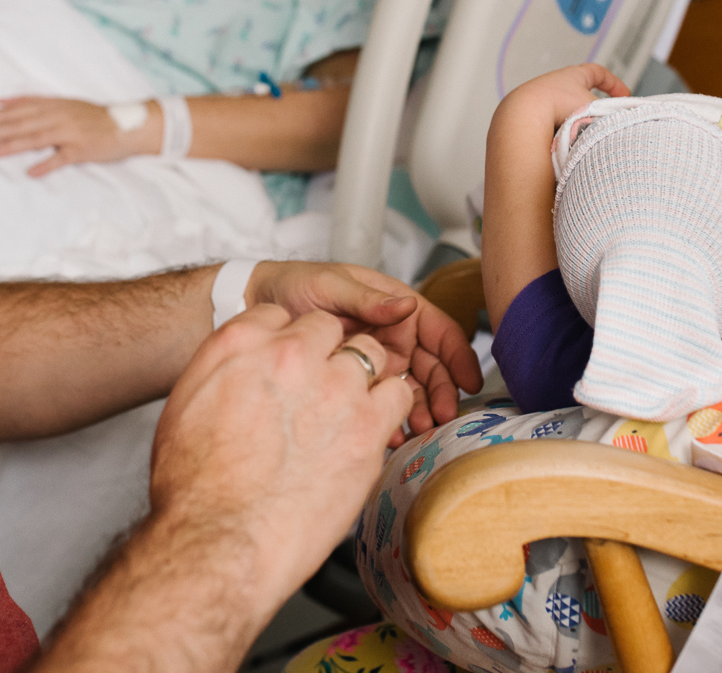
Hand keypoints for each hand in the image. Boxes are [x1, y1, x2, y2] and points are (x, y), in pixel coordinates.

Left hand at [0, 97, 157, 175]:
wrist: (127, 125)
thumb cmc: (91, 116)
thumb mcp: (62, 102)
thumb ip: (31, 101)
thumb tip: (0, 101)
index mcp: (50, 105)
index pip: (12, 111)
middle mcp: (56, 116)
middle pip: (17, 124)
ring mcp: (69, 133)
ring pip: (33, 139)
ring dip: (8, 146)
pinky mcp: (82, 149)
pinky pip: (61, 158)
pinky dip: (47, 165)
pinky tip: (31, 172)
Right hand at [151, 307, 414, 597]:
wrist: (221, 539)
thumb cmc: (194, 487)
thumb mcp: (185, 406)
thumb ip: (219, 368)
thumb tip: (246, 362)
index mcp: (241, 344)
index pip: (279, 316)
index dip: (286, 344)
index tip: (288, 368)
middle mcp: (291, 354)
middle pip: (326, 328)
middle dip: (325, 354)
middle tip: (317, 392)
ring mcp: (334, 387)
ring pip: (369, 353)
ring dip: (361, 376)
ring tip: (347, 410)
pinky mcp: (367, 426)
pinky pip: (398, 393)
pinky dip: (389, 405)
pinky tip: (372, 426)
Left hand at [245, 261, 483, 441]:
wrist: (252, 308)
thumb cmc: (292, 286)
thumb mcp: (329, 286)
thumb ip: (367, 299)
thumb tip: (406, 305)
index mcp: (395, 308)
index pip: (440, 331)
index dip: (459, 355)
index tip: (469, 381)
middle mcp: (393, 336)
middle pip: (432, 367)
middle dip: (442, 392)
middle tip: (442, 417)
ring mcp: (377, 361)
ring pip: (411, 389)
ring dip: (420, 410)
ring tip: (418, 430)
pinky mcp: (358, 382)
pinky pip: (382, 403)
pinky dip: (389, 419)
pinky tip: (391, 435)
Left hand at [495, 63, 631, 134]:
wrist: (523, 118)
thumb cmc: (559, 108)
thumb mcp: (595, 108)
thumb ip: (612, 114)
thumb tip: (625, 124)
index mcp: (572, 75)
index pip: (598, 73)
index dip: (614, 84)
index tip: (625, 96)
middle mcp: (554, 83)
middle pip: (578, 92)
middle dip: (591, 106)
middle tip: (600, 121)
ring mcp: (538, 99)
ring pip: (562, 112)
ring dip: (573, 124)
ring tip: (579, 138)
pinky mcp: (527, 117)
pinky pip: (549, 126)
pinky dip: (558, 135)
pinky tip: (561, 146)